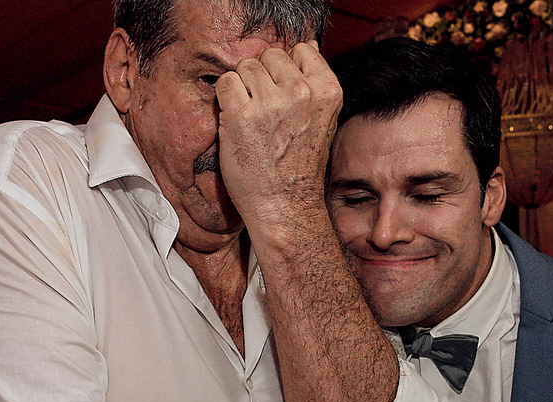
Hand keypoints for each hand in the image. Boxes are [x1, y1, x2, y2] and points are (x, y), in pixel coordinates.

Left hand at [214, 41, 340, 232]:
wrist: (284, 205)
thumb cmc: (299, 166)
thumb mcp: (321, 119)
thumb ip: (315, 82)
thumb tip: (309, 44)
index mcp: (327, 91)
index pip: (300, 50)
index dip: (286, 71)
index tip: (283, 96)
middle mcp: (301, 92)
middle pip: (269, 56)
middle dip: (263, 78)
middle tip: (264, 112)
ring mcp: (271, 102)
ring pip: (246, 67)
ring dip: (243, 88)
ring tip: (251, 119)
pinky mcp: (242, 114)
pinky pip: (225, 82)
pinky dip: (225, 99)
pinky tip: (236, 122)